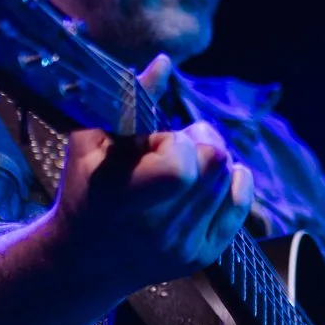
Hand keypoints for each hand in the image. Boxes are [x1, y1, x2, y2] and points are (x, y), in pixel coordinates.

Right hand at [48, 55, 253, 289]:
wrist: (83, 261)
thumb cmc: (85, 189)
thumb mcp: (90, 142)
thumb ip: (130, 100)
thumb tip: (165, 62)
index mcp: (122, 197)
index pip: (181, 163)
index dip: (175, 142)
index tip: (154, 142)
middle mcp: (156, 228)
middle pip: (216, 163)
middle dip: (201, 142)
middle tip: (178, 144)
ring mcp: (184, 245)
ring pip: (231, 178)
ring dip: (213, 161)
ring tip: (184, 164)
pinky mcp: (204, 256)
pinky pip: (242, 203)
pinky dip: (233, 182)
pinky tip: (207, 180)